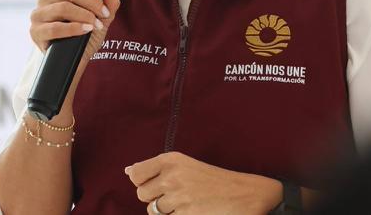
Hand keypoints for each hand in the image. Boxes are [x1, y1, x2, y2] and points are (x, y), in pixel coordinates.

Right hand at [29, 0, 120, 58]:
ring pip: (63, 7)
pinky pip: (55, 27)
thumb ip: (108, 7)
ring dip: (85, 15)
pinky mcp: (36, 32)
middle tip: (104, 13)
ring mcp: (38, 15)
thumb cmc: (84, 38)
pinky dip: (74, 28)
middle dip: (92, 1)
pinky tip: (86, 30)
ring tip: (96, 24)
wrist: (73, 63)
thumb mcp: (100, 20)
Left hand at [125, 152, 282, 214]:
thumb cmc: (211, 179)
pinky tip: (191, 211)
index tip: (154, 184)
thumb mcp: (183, 165)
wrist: (242, 193)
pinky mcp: (186, 214)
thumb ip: (155, 168)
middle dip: (154, 199)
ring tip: (184, 203)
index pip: (136, 174)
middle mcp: (172, 175)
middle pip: (141, 194)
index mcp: (170, 159)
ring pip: (152, 210)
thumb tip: (128, 171)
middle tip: (173, 195)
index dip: (141, 182)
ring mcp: (178, 196)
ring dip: (165, 211)